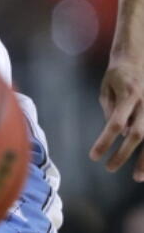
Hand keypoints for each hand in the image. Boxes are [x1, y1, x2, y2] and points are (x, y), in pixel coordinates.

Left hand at [90, 55, 143, 179]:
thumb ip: (111, 110)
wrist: (139, 56)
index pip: (114, 124)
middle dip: (124, 154)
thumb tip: (119, 133)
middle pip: (138, 134)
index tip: (93, 157)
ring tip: (138, 177)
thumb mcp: (107, 89)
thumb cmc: (119, 74)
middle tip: (109, 168)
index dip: (104, 142)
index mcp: (129, 95)